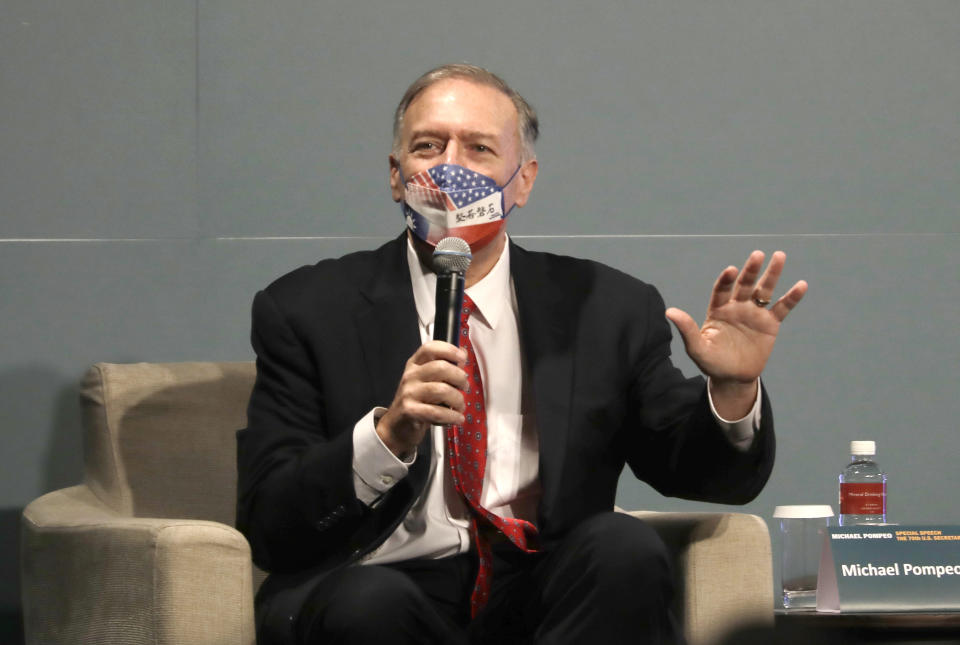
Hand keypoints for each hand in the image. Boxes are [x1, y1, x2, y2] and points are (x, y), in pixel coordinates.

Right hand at [376, 341, 467, 457]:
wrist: (398, 426)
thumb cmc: (418, 402)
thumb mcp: (428, 381)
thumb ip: (444, 368)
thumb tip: (462, 355)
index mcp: (415, 365)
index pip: (430, 348)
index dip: (449, 350)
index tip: (462, 358)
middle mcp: (410, 376)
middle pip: (440, 367)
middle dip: (460, 378)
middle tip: (464, 387)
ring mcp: (409, 393)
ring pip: (442, 390)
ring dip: (458, 400)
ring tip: (460, 406)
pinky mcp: (410, 410)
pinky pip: (437, 412)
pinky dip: (452, 416)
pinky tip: (457, 418)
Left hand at [665, 250, 806, 392]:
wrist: (733, 377)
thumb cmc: (712, 362)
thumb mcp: (698, 348)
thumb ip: (687, 329)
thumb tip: (669, 311)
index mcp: (718, 309)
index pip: (722, 290)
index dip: (726, 280)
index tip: (732, 270)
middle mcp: (736, 307)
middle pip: (744, 284)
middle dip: (750, 270)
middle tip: (758, 254)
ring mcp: (754, 313)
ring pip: (764, 290)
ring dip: (771, 274)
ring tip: (779, 256)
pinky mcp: (770, 324)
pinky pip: (782, 308)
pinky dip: (792, 297)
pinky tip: (801, 285)